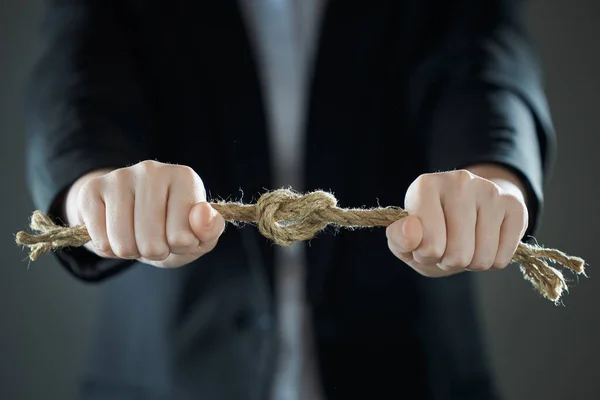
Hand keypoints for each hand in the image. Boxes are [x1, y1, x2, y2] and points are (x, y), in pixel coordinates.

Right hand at [64, 160, 224, 267]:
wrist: (130, 216)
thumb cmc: (171, 227)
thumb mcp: (198, 235)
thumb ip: (209, 230)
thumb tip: (202, 215)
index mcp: (185, 178)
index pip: (183, 237)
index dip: (181, 247)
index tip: (180, 235)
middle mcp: (152, 170)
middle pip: (152, 243)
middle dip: (155, 252)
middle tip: (155, 239)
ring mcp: (120, 176)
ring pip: (123, 243)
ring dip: (131, 251)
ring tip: (136, 236)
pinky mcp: (92, 189)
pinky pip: (100, 240)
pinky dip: (108, 248)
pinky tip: (115, 231)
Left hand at [386, 169, 527, 276]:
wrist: (468, 210)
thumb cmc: (432, 229)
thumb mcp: (406, 238)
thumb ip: (399, 239)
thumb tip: (411, 232)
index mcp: (425, 185)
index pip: (428, 244)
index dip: (426, 255)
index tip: (425, 244)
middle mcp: (459, 181)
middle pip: (458, 253)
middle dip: (450, 261)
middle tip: (447, 248)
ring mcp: (490, 190)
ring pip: (483, 257)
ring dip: (471, 263)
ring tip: (465, 245)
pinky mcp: (514, 205)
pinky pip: (503, 256)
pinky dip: (492, 260)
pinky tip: (485, 243)